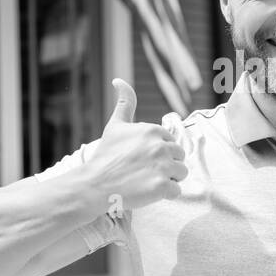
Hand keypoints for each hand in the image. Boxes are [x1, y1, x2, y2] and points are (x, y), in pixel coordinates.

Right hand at [83, 79, 187, 211]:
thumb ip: (125, 103)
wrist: (93, 185)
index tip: (141, 159)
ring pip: (181, 174)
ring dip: (168, 180)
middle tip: (144, 172)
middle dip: (166, 166)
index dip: (158, 153)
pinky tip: (147, 191)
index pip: (171, 142)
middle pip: (179, 157)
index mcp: (153, 130)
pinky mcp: (162, 187)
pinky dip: (165, 195)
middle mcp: (160, 146)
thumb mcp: (115, 126)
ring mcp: (162, 167)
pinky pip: (176, 191)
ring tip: (147, 181)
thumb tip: (119, 80)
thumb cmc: (105, 156)